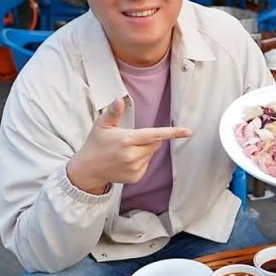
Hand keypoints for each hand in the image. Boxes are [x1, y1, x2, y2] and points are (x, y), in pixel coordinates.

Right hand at [66, 97, 191, 194]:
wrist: (88, 170)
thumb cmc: (95, 144)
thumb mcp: (102, 125)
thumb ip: (113, 112)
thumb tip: (118, 98)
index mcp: (127, 140)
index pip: (155, 134)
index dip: (173, 133)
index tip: (188, 131)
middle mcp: (133, 155)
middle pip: (155, 143)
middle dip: (149, 139)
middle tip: (131, 139)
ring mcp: (135, 168)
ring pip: (151, 154)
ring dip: (144, 150)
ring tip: (125, 151)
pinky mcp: (136, 177)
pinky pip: (146, 164)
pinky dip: (141, 160)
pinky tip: (125, 160)